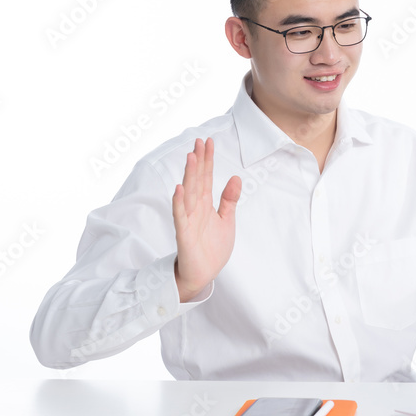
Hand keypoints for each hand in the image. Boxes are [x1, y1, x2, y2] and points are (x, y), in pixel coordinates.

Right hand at [172, 138, 241, 301]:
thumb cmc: (212, 248)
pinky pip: (180, 217)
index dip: (207, 160)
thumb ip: (229, 200)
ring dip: (189, 176)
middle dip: (198, 162)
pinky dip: (179, 203)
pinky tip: (179, 189)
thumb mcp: (226, 220)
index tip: (207, 142)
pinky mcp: (184, 235)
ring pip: (189, 194)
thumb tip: (235, 177)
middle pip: (197, 181)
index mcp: (205, 205)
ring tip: (190, 157)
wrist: (203, 274)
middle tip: (198, 142)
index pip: (206, 177)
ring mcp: (188, 221)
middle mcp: (195, 209)